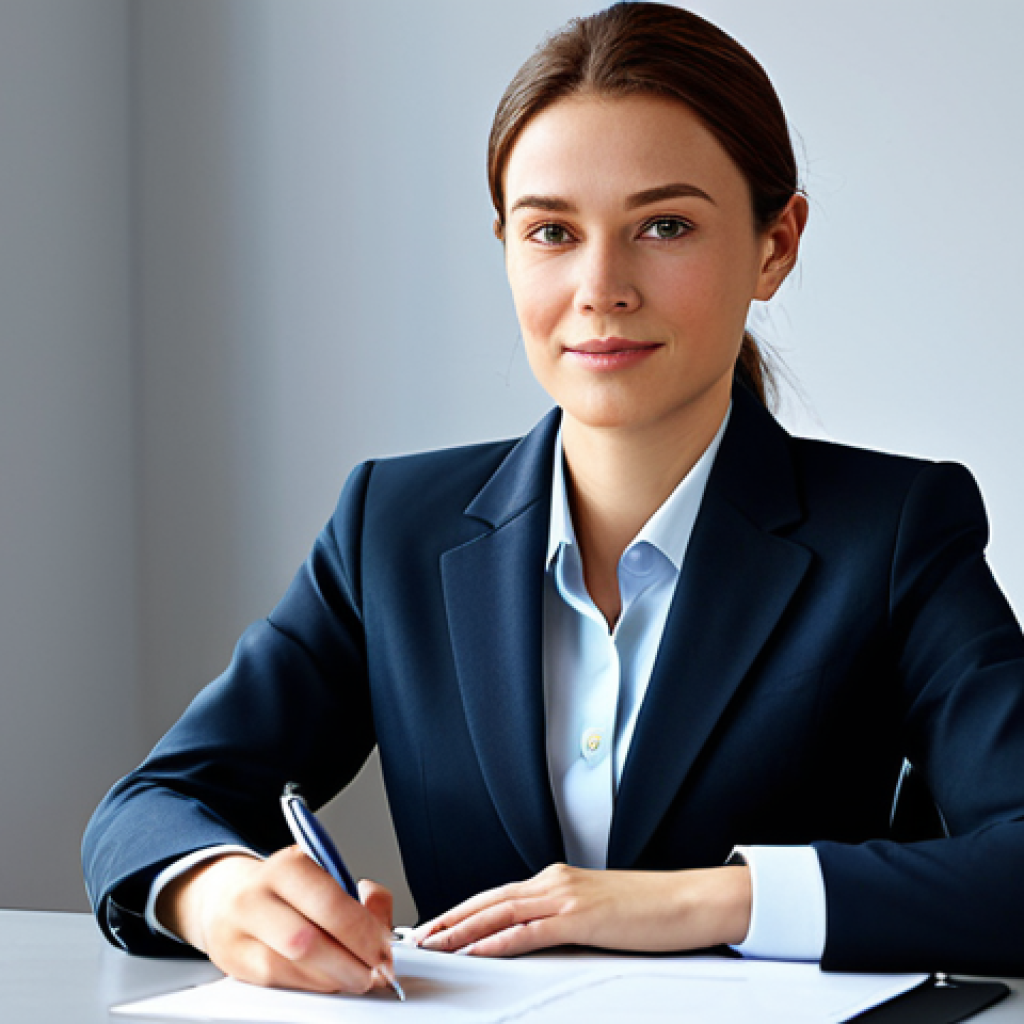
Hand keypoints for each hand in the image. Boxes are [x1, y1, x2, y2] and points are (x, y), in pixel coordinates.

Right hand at [157, 847, 395, 993]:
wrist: (227, 898)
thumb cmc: (286, 889)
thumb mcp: (323, 874)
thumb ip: (361, 897)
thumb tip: (382, 924)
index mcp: (286, 866)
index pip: (330, 904)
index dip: (363, 933)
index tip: (384, 949)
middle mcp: (255, 897)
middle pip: (307, 941)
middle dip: (350, 963)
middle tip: (376, 972)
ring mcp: (238, 932)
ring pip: (291, 968)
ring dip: (333, 979)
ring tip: (357, 977)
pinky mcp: (233, 964)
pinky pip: (279, 982)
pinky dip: (312, 985)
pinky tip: (329, 979)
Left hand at [414, 863, 750, 957]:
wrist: (688, 899)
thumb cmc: (650, 909)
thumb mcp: (598, 911)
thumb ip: (565, 919)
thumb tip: (538, 938)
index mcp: (557, 880)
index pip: (498, 895)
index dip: (463, 910)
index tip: (437, 926)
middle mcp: (554, 882)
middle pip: (489, 900)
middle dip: (450, 919)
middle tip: (420, 936)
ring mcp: (566, 897)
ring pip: (500, 912)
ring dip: (462, 930)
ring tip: (434, 944)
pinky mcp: (579, 918)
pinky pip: (528, 932)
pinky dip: (497, 941)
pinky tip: (477, 952)